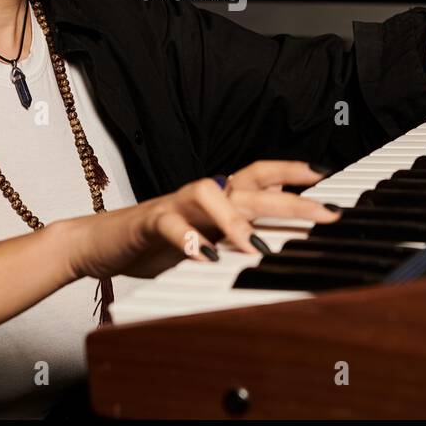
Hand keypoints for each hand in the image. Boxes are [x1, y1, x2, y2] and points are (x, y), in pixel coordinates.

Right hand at [57, 160, 338, 280]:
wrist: (100, 242)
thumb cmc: (157, 241)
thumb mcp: (206, 239)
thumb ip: (237, 234)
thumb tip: (278, 240)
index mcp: (218, 194)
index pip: (259, 172)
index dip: (291, 169)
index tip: (324, 175)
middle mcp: (202, 193)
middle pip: (249, 186)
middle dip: (290, 198)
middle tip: (323, 214)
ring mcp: (175, 203)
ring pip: (210, 194)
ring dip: (236, 219)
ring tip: (255, 245)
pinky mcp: (150, 220)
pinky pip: (170, 224)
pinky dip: (188, 239)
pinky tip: (202, 255)